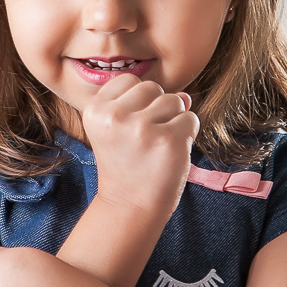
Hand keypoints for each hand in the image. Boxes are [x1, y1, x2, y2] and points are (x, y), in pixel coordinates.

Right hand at [82, 74, 200, 218]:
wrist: (130, 206)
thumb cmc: (127, 165)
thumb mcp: (119, 129)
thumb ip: (145, 105)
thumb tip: (185, 96)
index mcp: (95, 110)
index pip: (129, 80)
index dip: (138, 102)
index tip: (130, 129)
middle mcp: (115, 116)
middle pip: (152, 87)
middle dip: (157, 109)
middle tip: (145, 140)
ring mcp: (142, 128)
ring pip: (175, 101)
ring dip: (174, 121)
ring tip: (157, 146)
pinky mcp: (168, 140)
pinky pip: (190, 119)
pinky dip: (187, 135)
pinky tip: (170, 153)